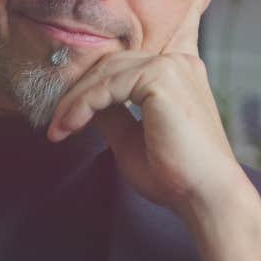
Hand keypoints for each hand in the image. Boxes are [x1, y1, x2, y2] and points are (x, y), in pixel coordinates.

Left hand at [47, 0, 243, 213]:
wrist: (205, 198)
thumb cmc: (174, 176)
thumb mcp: (131, 139)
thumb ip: (111, 114)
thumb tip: (85, 102)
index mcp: (175, 72)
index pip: (126, 61)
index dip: (93, 80)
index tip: (68, 110)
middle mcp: (176, 61)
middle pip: (110, 64)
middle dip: (78, 93)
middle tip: (56, 124)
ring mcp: (171, 65)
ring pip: (105, 73)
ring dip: (75, 102)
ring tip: (58, 129)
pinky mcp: (161, 76)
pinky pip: (107, 86)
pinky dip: (83, 105)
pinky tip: (69, 127)